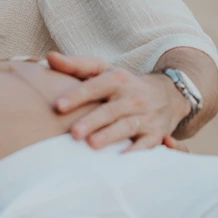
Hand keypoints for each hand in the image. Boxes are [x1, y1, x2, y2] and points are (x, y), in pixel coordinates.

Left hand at [45, 52, 188, 152]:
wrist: (168, 94)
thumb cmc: (124, 84)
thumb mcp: (103, 70)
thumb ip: (76, 65)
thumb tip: (50, 57)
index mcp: (117, 79)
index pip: (95, 86)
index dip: (77, 95)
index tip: (58, 106)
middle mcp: (132, 97)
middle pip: (110, 110)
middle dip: (92, 121)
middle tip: (74, 133)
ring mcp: (145, 116)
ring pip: (126, 126)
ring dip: (110, 136)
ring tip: (92, 145)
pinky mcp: (155, 133)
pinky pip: (147, 144)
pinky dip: (137, 152)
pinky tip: (122, 159)